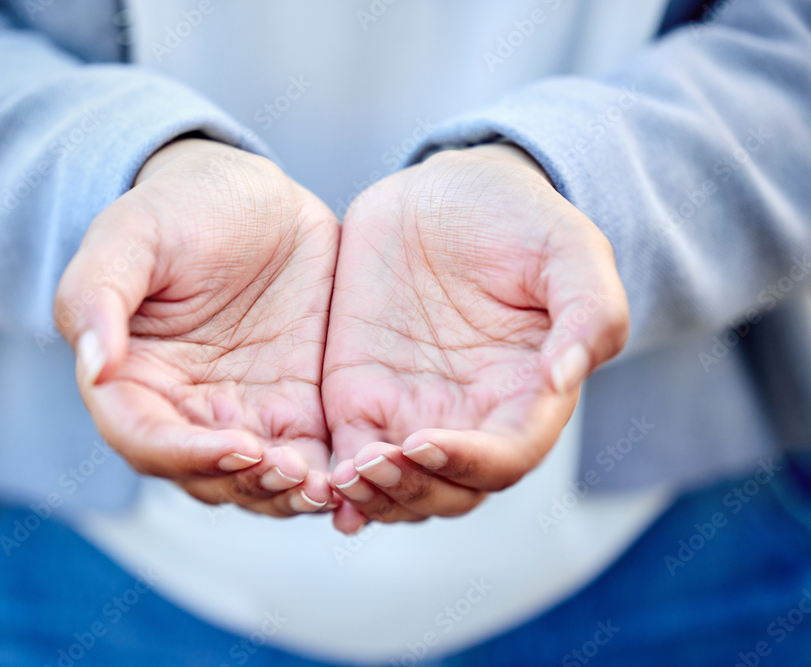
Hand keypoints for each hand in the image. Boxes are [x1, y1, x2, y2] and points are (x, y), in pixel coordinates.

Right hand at [54, 138, 339, 516]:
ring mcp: (243, 413)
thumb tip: (93, 365)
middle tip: (293, 474)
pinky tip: (356, 473)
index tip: (237, 447)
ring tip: (326, 486)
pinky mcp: (296, 408)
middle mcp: (184, 409)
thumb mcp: (133, 232)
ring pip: (257, 482)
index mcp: (133, 378)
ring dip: (287, 494)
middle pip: (204, 476)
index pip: (145, 439)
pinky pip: (310, 459)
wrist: (255, 196)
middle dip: (247, 485)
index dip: (187, 455)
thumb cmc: (182, 207)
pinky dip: (328, 476)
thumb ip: (97, 294)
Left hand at [323, 143, 628, 533]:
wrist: (443, 193)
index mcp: (527, 395)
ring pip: (399, 488)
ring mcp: (413, 411)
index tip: (427, 441)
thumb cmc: (517, 218)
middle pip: (449, 491)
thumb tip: (566, 378)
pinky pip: (351, 456)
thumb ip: (589, 311)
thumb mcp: (567, 248)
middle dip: (412, 491)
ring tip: (346, 479)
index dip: (470, 464)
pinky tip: (323, 487)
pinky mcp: (362, 396)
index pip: (506, 457)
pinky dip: (340, 485)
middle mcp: (471, 417)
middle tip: (374, 464)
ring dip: (375, 498)